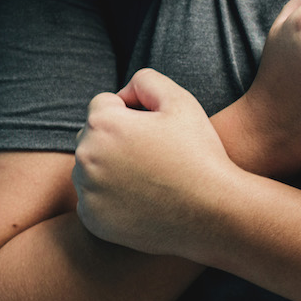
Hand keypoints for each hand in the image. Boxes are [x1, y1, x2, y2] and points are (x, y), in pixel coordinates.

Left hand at [73, 69, 237, 259]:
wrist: (214, 214)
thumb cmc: (199, 154)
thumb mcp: (180, 100)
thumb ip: (145, 80)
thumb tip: (123, 93)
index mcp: (102, 124)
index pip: (103, 104)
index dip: (131, 112)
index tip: (155, 130)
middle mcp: (86, 157)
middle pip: (91, 135)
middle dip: (114, 139)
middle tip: (152, 155)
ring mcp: (87, 192)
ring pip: (90, 168)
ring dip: (109, 168)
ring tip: (148, 178)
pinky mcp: (92, 220)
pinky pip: (92, 199)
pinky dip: (109, 198)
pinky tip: (140, 200)